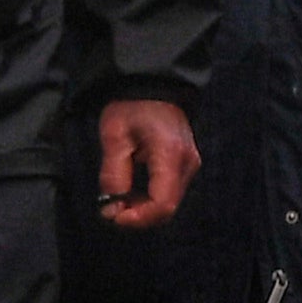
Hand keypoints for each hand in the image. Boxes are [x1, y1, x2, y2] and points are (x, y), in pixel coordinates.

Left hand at [92, 98, 200, 229]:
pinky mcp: (187, 164)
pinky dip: (151, 200)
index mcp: (171, 153)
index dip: (138, 218)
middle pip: (167, 208)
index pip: (162, 203)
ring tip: (120, 199)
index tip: (113, 215)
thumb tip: (111, 210)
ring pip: (169, 204)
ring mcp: (191, 163)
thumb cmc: (131, 106)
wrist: (154, 84)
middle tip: (112, 209)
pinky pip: (170, 193)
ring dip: (143, 210)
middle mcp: (187, 162)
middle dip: (138, 216)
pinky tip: (134, 192)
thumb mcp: (114, 137)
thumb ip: (113, 175)